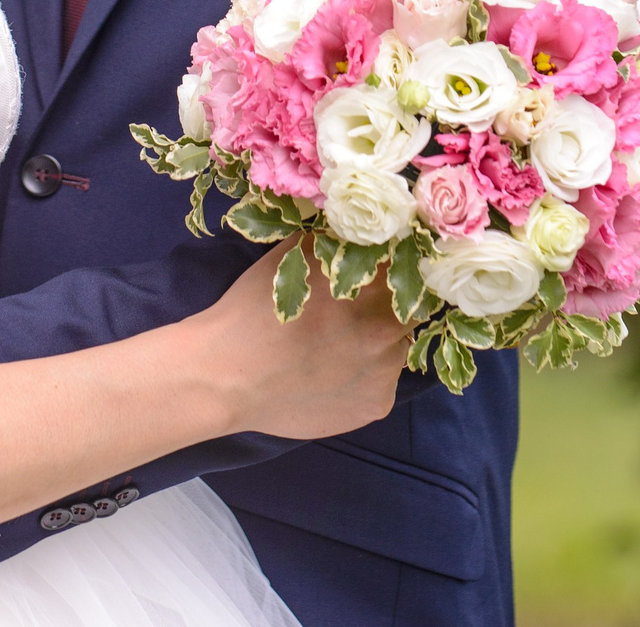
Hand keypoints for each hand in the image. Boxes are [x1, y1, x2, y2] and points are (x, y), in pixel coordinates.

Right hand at [197, 242, 410, 441]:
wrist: (227, 375)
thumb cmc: (256, 308)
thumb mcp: (298, 255)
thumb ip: (343, 243)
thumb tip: (373, 232)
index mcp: (375, 284)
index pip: (411, 270)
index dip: (398, 271)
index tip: (378, 278)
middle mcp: (391, 328)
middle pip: (410, 312)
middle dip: (388, 309)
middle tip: (352, 316)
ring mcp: (387, 372)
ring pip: (397, 350)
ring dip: (378, 345)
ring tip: (336, 350)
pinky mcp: (377, 406)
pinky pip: (382, 385)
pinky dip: (364, 380)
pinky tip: (331, 378)